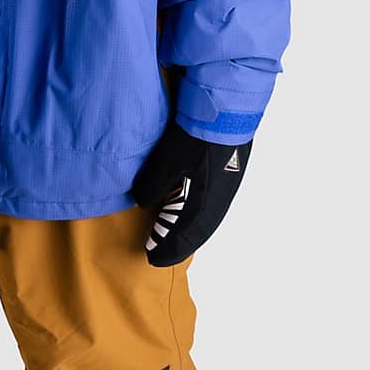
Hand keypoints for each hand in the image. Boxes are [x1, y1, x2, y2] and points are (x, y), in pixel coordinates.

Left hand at [131, 122, 250, 266]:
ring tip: (173, 236)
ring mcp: (226, 188)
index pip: (183, 238)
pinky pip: (211, 205)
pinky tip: (191, 210)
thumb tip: (142, 201)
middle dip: (178, 244)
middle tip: (160, 252)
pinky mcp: (228, 174)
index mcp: (203, 206)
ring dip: (189, 231)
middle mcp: (218, 203)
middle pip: (197, 233)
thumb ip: (150, 187)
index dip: (167, 249)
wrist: (225, 111)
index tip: (151, 258)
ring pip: (205, 220)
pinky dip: (198, 215)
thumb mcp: (164, 164)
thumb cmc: (194, 139)